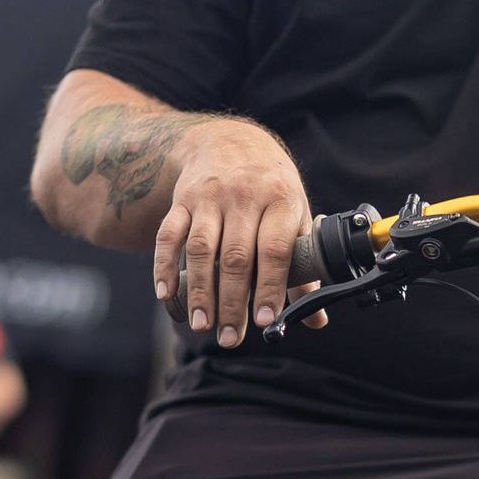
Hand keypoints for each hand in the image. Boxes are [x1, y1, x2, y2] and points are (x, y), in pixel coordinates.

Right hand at [151, 121, 327, 345]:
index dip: (270, 287)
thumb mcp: (295, 216)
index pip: (275, 250)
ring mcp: (210, 197)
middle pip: (236, 257)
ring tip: (202, 325)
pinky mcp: (182, 199)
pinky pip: (169, 234)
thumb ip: (304, 267)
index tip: (265, 320)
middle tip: (230, 337)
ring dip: (199, 291)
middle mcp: (245, 196)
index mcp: (281, 201)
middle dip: (232, 302)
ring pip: (201, 250)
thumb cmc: (271, 188)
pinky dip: (163, 266)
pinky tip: (165, 294)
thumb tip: (315, 319)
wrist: (230, 141)